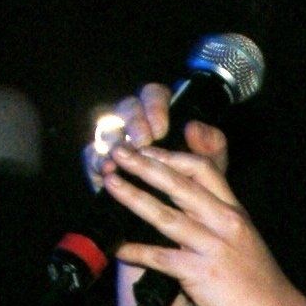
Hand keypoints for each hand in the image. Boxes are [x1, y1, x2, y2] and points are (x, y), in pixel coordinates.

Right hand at [87, 81, 230, 181]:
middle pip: (127, 108)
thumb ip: (211, 145)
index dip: (154, 107)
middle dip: (133, 123)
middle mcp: (136, 123)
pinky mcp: (102, 163)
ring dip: (113, 143)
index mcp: (162, 114)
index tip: (161, 128)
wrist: (187, 211)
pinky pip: (92, 156)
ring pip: (107, 130)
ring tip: (119, 158)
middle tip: (142, 143)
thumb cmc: (199, 181)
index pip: (153, 94)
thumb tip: (194, 128)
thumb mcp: (212, 164)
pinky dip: (96, 162)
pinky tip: (106, 171)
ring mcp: (117, 141)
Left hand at [99, 138, 303, 305]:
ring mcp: (213, 248)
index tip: (147, 151)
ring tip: (110, 184)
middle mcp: (224, 223)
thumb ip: (217, 221)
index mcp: (234, 212)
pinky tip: (117, 247)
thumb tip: (184, 210)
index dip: (171, 156)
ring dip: (132, 197)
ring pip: (165, 215)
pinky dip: (136, 251)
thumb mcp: (244, 240)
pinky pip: (161, 257)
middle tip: (119, 154)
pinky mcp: (201, 274)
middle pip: (179, 183)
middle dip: (144, 165)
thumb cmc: (259, 285)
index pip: (202, 169)